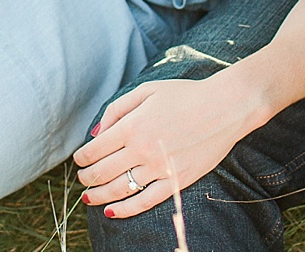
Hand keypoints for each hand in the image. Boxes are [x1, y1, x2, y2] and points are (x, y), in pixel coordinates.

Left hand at [72, 76, 263, 218]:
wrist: (224, 107)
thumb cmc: (185, 95)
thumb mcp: (146, 91)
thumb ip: (117, 109)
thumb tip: (95, 133)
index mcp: (132, 126)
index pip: (95, 150)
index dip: (82, 158)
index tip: (80, 160)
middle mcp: (142, 150)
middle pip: (103, 172)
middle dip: (87, 178)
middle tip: (82, 179)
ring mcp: (160, 168)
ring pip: (120, 190)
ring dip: (99, 196)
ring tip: (90, 198)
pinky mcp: (176, 181)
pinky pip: (145, 202)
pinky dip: (125, 210)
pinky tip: (112, 211)